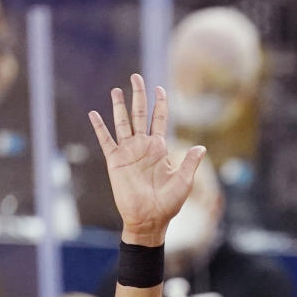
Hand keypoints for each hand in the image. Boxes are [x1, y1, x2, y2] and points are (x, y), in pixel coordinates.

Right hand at [89, 74, 205, 245]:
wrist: (149, 220)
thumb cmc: (168, 204)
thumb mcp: (184, 182)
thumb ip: (190, 163)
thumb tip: (201, 147)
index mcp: (160, 149)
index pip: (160, 120)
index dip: (160, 104)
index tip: (160, 88)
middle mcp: (143, 146)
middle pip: (140, 114)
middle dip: (139, 95)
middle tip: (136, 76)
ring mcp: (128, 153)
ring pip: (122, 123)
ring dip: (119, 106)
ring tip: (116, 90)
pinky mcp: (115, 162)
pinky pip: (106, 140)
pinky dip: (100, 127)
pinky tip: (94, 114)